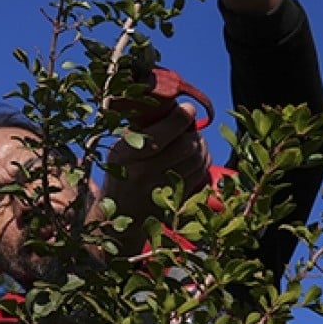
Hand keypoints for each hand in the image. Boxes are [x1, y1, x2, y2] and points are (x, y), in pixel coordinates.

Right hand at [102, 102, 211, 254]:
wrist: (120, 215)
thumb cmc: (120, 175)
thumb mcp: (119, 151)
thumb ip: (141, 132)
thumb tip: (171, 109)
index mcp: (127, 155)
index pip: (165, 131)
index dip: (182, 116)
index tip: (187, 109)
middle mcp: (145, 173)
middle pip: (187, 145)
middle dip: (194, 131)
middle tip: (191, 126)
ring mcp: (163, 189)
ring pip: (198, 160)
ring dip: (201, 145)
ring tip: (194, 139)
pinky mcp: (177, 201)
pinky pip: (200, 174)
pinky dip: (203, 160)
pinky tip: (196, 155)